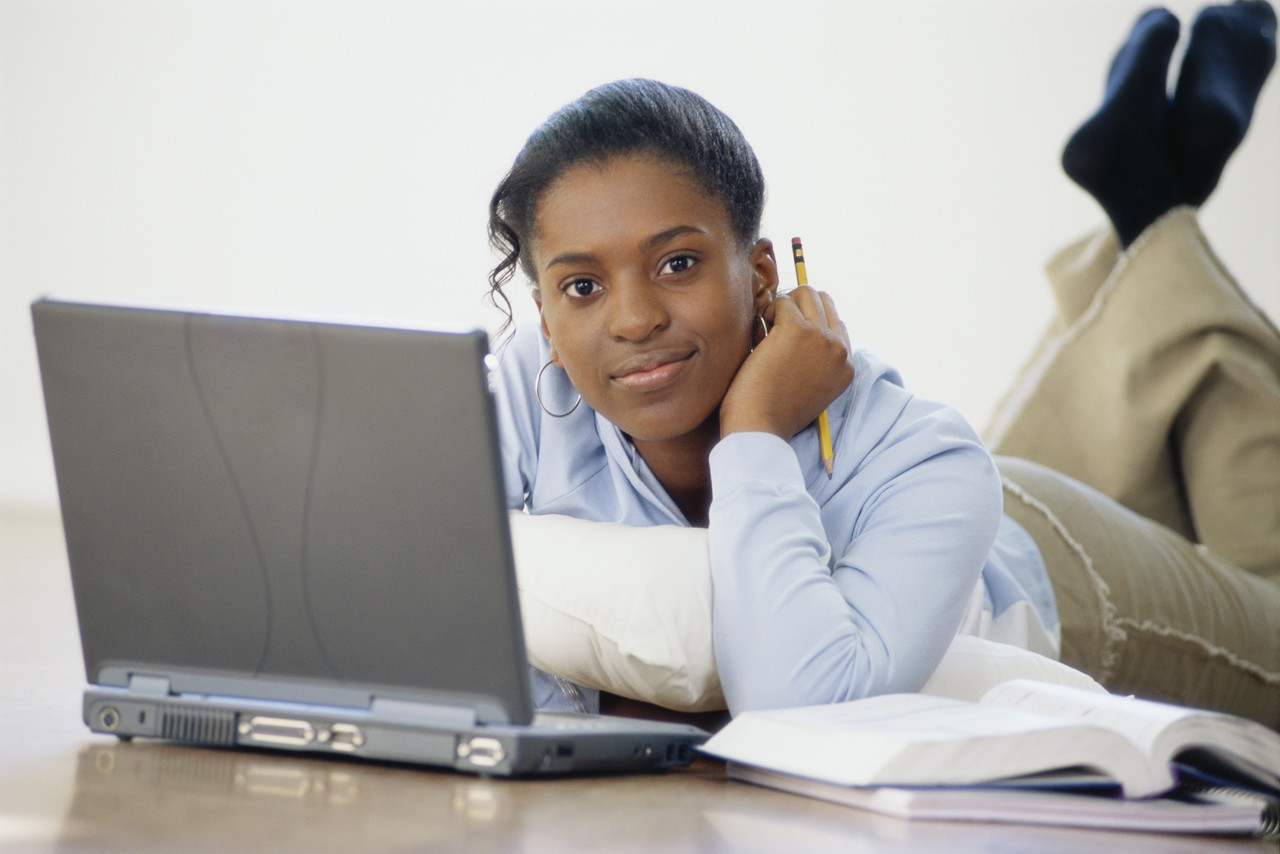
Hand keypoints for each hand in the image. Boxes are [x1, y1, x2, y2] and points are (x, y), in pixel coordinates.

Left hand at [719, 286, 852, 440]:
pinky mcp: (797, 331)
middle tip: (773, 327)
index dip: (806, 321)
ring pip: (805, 293)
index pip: (834, 322)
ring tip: (766, 330)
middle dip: (795, 306)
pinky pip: (782, 302)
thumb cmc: (772, 412)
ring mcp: (822, 339)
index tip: (784, 336)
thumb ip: (813, 361)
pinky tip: (759, 336)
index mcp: (846, 366)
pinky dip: (767, 312)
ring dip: (781, 305)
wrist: (760, 428)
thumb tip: (798, 324)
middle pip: (823, 301)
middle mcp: (840, 350)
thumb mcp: (807, 388)